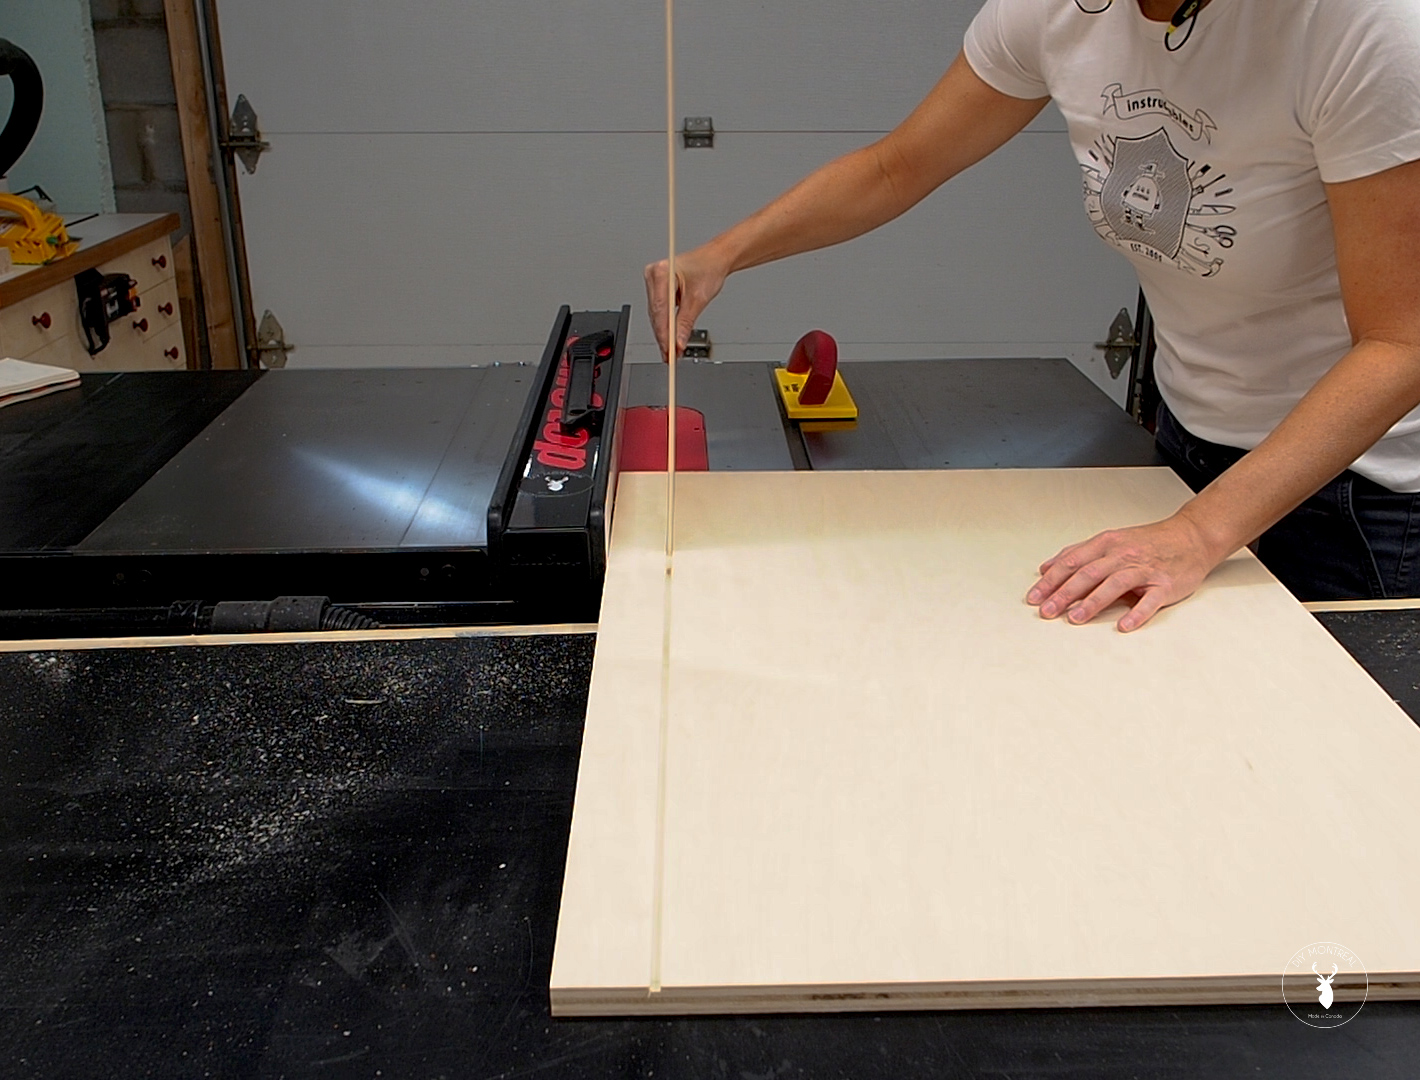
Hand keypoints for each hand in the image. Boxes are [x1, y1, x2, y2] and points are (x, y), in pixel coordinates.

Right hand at [644, 246, 728, 360]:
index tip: (669, 349)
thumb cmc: (709, 268)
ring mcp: (654, 281)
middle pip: (656, 314)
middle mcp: (654, 274)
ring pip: (656, 315)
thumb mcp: (698, 299)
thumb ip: (686, 322)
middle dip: (664, 336)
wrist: (715, 259)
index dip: (664, 333)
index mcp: (662, 272)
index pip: (660, 309)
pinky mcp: (658, 288)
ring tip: (671, 351)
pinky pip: (660, 311)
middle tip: (670, 355)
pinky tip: (671, 338)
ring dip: (665, 333)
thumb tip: (678, 342)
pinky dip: (667, 325)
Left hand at [1025, 513, 1226, 631]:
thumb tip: (1046, 568)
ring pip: (1114, 584)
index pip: (1072, 562)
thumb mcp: (1110, 541)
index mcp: (1106, 544)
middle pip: (1088, 574)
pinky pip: (1150, 600)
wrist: (1191, 537)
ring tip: (1075, 619)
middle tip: (1047, 611)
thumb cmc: (1148, 542)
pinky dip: (1137, 613)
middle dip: (1064, 594)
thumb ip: (1077, 554)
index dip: (1051, 581)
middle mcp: (1122, 555)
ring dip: (1092, 602)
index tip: (1034, 597)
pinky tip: (1123, 625)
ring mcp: (1144, 570)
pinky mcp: (1164, 584)